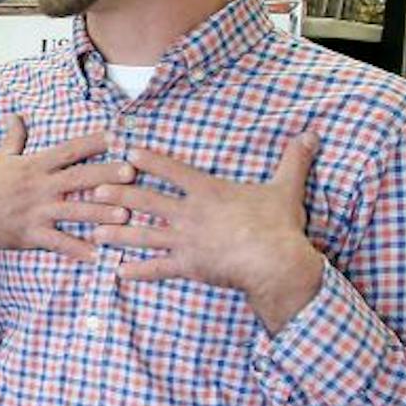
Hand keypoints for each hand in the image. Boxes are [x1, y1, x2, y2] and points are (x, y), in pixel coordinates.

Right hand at [0, 119, 126, 265]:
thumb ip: (13, 138)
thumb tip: (16, 116)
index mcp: (34, 166)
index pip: (68, 150)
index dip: (92, 142)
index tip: (116, 136)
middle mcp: (38, 187)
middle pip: (78, 178)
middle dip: (106, 175)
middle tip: (132, 172)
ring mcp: (35, 212)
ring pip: (74, 211)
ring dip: (100, 213)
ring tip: (126, 216)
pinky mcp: (30, 234)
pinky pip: (58, 242)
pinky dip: (77, 249)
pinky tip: (98, 255)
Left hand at [92, 134, 324, 327]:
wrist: (276, 263)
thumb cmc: (279, 226)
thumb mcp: (286, 188)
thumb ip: (293, 160)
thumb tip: (312, 133)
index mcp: (209, 192)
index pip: (173, 171)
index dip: (150, 161)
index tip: (128, 153)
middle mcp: (191, 214)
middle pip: (147, 201)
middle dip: (119, 194)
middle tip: (94, 190)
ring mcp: (187, 241)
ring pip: (144, 235)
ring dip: (118, 233)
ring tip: (94, 231)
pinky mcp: (189, 266)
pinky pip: (158, 269)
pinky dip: (138, 271)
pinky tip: (117, 272)